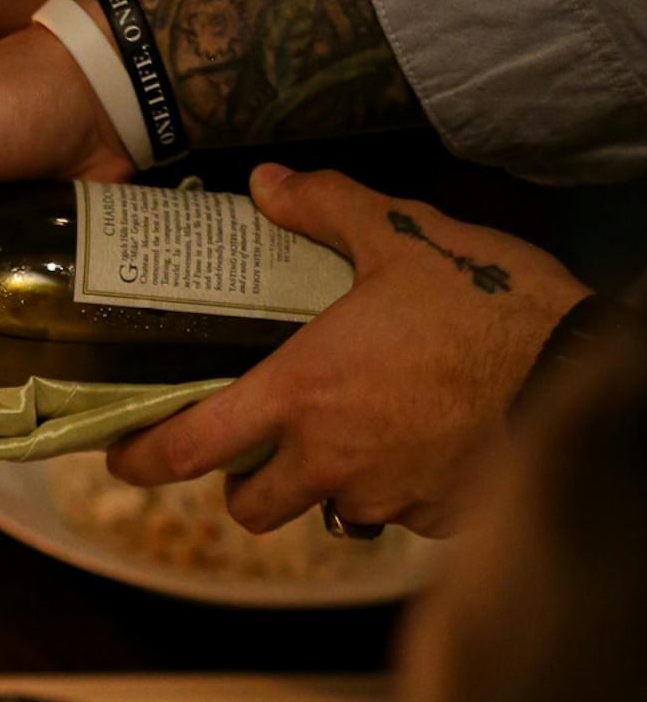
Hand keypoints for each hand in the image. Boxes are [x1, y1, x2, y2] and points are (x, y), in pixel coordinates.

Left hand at [104, 165, 592, 535]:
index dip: (141, 461)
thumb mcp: (404, 238)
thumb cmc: (488, 305)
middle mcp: (330, 461)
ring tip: (352, 434)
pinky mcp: (434, 518)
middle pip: (250, 507)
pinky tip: (417, 440)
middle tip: (259, 446)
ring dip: (322, 486)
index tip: (122, 458)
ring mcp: (383, 497)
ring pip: (324, 513)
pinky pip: (393, 515)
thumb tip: (268, 184)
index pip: (188, 451)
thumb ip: (327, 210)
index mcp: (300, 396)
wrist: (579, 368)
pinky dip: (392, 488)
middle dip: (244, 484)